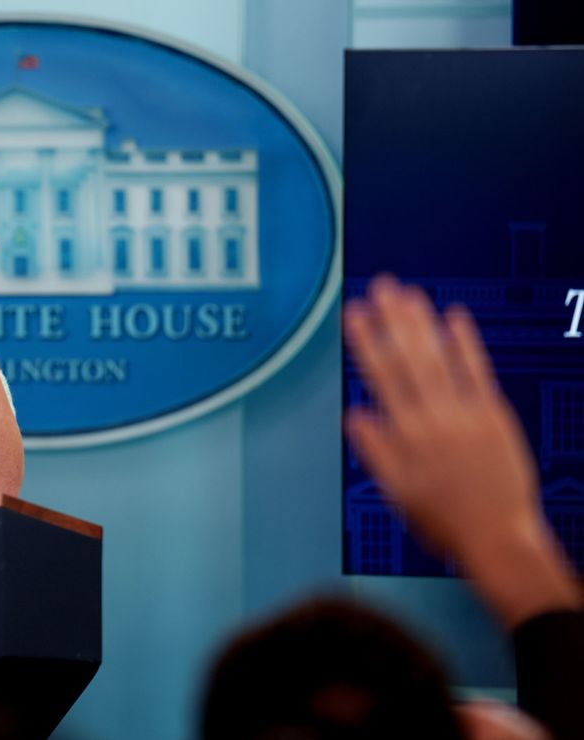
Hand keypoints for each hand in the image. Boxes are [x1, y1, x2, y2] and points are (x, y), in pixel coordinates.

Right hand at [344, 275, 540, 560]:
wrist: (498, 537)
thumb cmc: (444, 520)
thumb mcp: (396, 492)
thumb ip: (374, 450)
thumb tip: (354, 416)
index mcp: (405, 437)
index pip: (380, 378)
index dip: (366, 342)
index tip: (354, 312)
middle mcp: (434, 420)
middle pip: (409, 360)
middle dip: (393, 320)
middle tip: (381, 286)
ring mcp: (466, 415)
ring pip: (439, 360)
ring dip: (423, 325)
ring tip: (409, 294)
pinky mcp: (495, 416)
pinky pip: (478, 372)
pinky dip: (466, 344)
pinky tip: (454, 317)